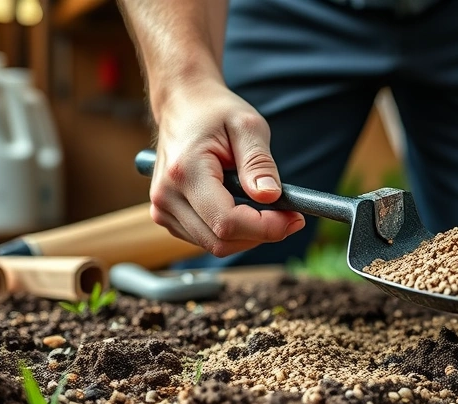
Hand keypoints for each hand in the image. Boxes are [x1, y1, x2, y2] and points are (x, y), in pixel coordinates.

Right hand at [148, 78, 303, 256]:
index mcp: (184, 172)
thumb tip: (271, 197)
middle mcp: (166, 196)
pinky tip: (243, 206)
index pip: (227, 222)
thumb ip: (259, 163)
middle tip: (290, 216)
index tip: (294, 218)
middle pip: (221, 241)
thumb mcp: (247, 126)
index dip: (265, 228)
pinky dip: (232, 232)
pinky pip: (206, 239)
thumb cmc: (215, 112)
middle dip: (262, 234)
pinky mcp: (166, 215)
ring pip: (215, 245)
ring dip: (248, 235)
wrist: (182, 104)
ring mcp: (162, 209)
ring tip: (268, 207)